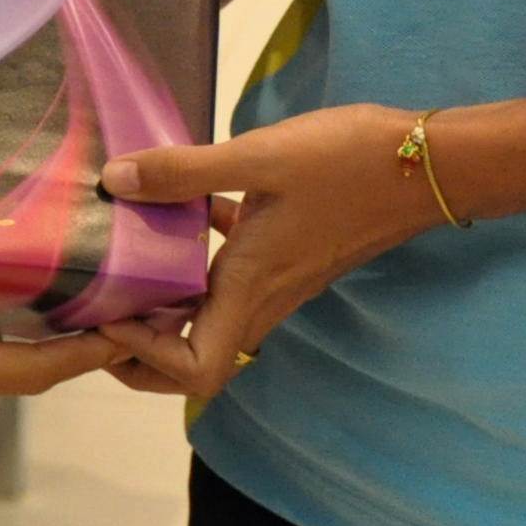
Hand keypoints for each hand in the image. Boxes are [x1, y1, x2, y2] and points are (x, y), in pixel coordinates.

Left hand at [90, 103, 447, 398]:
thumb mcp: (261, 155)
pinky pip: (233, 280)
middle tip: (100, 308)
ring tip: (125, 262)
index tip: (111, 313)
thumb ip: (186, 171)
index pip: (194, 370)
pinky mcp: (289, 257)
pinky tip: (185, 211)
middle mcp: (263, 298)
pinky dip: (201, 263)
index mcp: (251, 286)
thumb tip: (115, 180)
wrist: (425, 163)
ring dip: (166, 307)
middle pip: (193, 360)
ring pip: (210, 319)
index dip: (145, 358)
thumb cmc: (350, 163)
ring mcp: (279, 281)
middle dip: (141, 352)